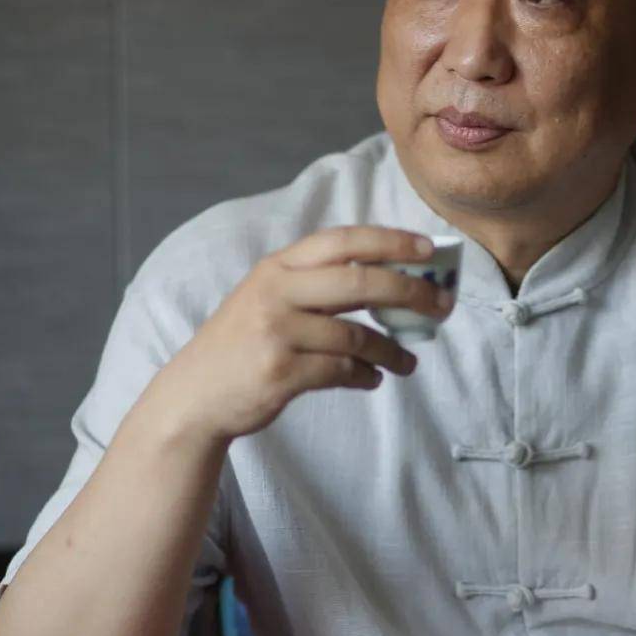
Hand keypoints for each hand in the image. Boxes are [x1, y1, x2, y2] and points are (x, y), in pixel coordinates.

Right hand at [158, 225, 451, 442]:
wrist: (194, 395)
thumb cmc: (242, 345)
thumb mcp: (268, 298)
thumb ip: (315, 285)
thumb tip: (391, 282)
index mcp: (276, 266)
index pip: (342, 241)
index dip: (390, 240)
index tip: (428, 248)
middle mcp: (275, 292)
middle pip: (360, 282)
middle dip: (410, 291)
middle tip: (441, 306)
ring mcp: (277, 332)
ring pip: (357, 335)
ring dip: (392, 350)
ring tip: (408, 362)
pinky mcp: (281, 372)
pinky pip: (342, 371)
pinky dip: (366, 376)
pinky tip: (374, 379)